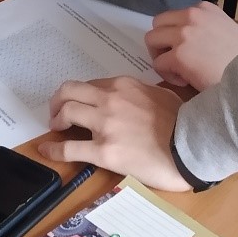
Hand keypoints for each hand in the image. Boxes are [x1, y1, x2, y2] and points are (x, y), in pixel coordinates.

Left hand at [39, 77, 188, 190]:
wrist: (191, 148)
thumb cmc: (183, 123)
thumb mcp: (162, 95)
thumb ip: (142, 94)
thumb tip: (134, 100)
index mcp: (124, 85)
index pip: (91, 85)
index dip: (80, 94)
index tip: (77, 102)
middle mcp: (110, 100)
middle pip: (69, 91)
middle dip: (58, 100)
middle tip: (57, 111)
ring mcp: (105, 125)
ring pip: (65, 112)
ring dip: (55, 119)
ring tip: (56, 128)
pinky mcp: (103, 151)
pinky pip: (68, 148)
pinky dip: (53, 149)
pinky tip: (46, 151)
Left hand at [145, 2, 237, 90]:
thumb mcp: (224, 28)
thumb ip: (203, 26)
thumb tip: (184, 38)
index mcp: (203, 8)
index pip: (173, 16)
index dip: (175, 34)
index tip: (189, 49)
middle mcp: (192, 16)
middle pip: (158, 24)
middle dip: (162, 42)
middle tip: (175, 59)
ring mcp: (183, 35)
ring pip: (152, 40)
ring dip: (161, 56)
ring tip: (179, 70)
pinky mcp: (178, 55)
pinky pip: (158, 64)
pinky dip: (167, 74)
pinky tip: (185, 80)